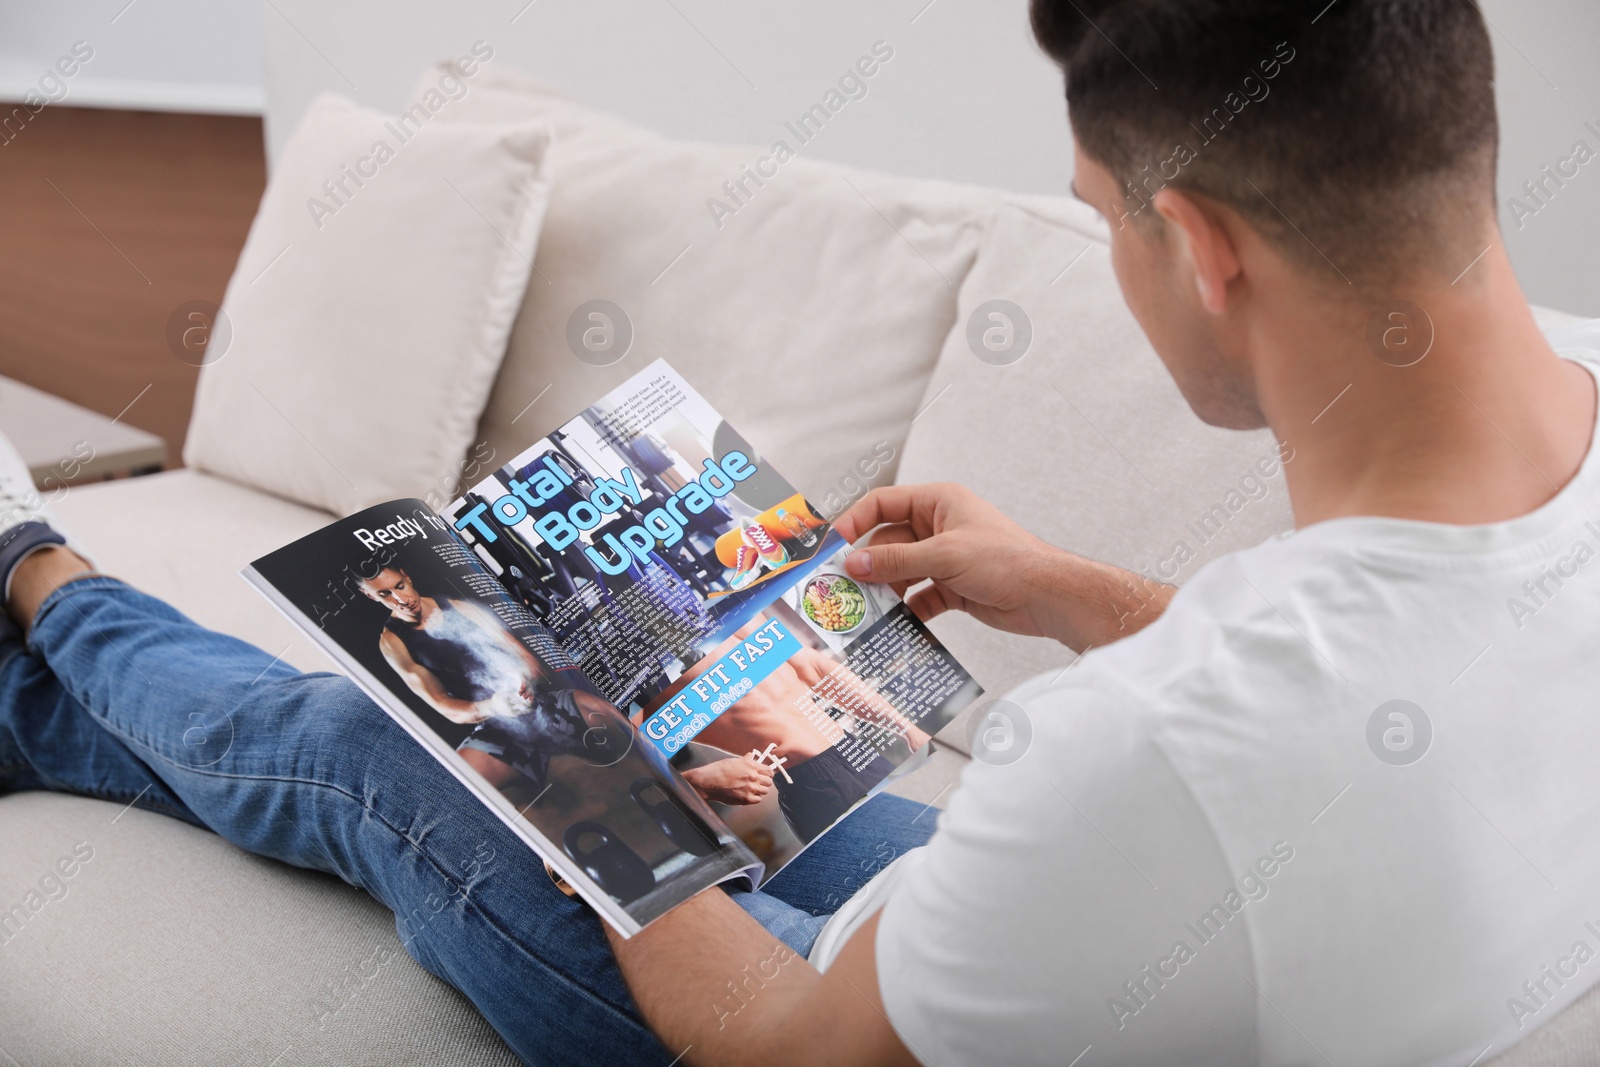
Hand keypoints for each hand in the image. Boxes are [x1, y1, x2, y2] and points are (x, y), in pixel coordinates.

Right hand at [682, 754, 775, 805]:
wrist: (708, 782)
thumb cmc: (717, 770)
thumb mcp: (733, 761)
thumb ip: (745, 760)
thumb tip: (750, 756)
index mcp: (750, 766)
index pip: (769, 770)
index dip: (768, 773)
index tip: (767, 775)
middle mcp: (752, 777)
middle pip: (769, 782)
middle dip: (765, 782)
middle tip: (760, 782)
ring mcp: (750, 789)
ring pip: (765, 791)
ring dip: (760, 790)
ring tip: (754, 789)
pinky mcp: (745, 799)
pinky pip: (758, 800)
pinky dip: (755, 798)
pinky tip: (749, 795)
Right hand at [833, 483, 1173, 650]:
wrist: (1048, 596)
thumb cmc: (1008, 560)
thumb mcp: (945, 555)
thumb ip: (896, 560)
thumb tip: (854, 563)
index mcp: (938, 503)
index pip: (883, 504)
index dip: (855, 521)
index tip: (832, 545)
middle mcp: (938, 527)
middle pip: (888, 542)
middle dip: (868, 565)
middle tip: (842, 587)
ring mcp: (944, 558)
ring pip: (900, 572)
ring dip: (885, 591)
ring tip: (865, 610)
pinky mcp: (951, 587)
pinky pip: (918, 597)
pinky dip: (907, 611)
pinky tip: (896, 625)